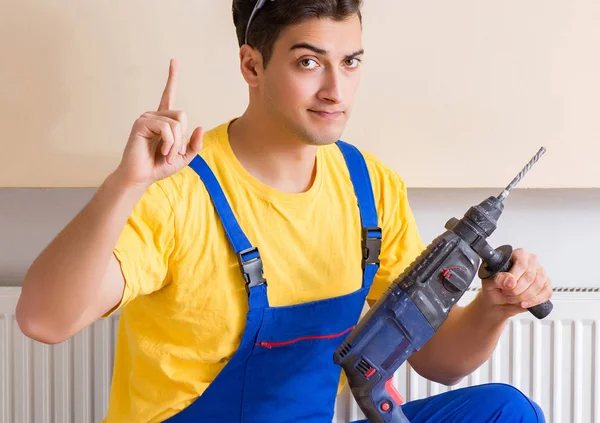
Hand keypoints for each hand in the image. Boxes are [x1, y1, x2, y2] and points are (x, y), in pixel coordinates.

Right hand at [115, 59, 203, 187]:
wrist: (142, 177)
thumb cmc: (159, 166)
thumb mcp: (184, 157)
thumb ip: (194, 144)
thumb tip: (200, 127)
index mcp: (164, 120)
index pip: (169, 94)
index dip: (172, 77)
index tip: (174, 60)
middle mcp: (155, 115)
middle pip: (182, 115)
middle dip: (183, 138)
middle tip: (173, 153)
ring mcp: (147, 118)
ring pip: (176, 123)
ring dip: (176, 144)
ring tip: (166, 155)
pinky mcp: (141, 123)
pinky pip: (166, 128)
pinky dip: (169, 143)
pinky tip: (161, 151)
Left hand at [480, 248, 552, 317]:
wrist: (497, 301)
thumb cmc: (494, 288)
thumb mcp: (489, 283)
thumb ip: (498, 279)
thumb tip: (510, 280)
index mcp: (518, 254)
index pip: (521, 263)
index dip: (514, 277)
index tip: (506, 287)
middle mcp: (531, 261)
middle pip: (530, 276)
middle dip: (517, 289)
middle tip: (507, 293)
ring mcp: (540, 273)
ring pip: (538, 285)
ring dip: (524, 296)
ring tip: (512, 298)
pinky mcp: (546, 285)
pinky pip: (545, 293)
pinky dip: (534, 301)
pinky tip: (524, 303)